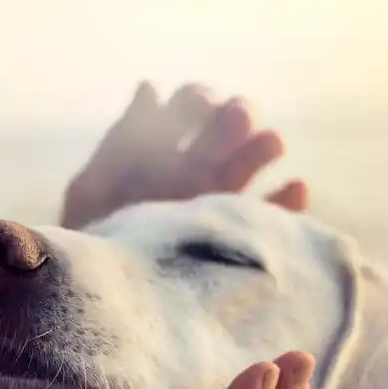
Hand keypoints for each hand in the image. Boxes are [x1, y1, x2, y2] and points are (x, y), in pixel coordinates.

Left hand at [61, 82, 308, 229]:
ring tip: (270, 144)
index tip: (199, 107)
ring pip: (253, 162)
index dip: (198, 100)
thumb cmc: (92, 244)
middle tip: (235, 121)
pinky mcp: (239, 238)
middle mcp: (195, 171)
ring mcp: (219, 202)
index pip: (190, 106)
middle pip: (229, 127)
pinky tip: (295, 187)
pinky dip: (289, 201)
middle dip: (237, 115)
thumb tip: (150, 86)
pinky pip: (274, 216)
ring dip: (265, 145)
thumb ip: (122, 141)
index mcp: (160, 151)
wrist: (105, 302)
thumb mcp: (93, 190)